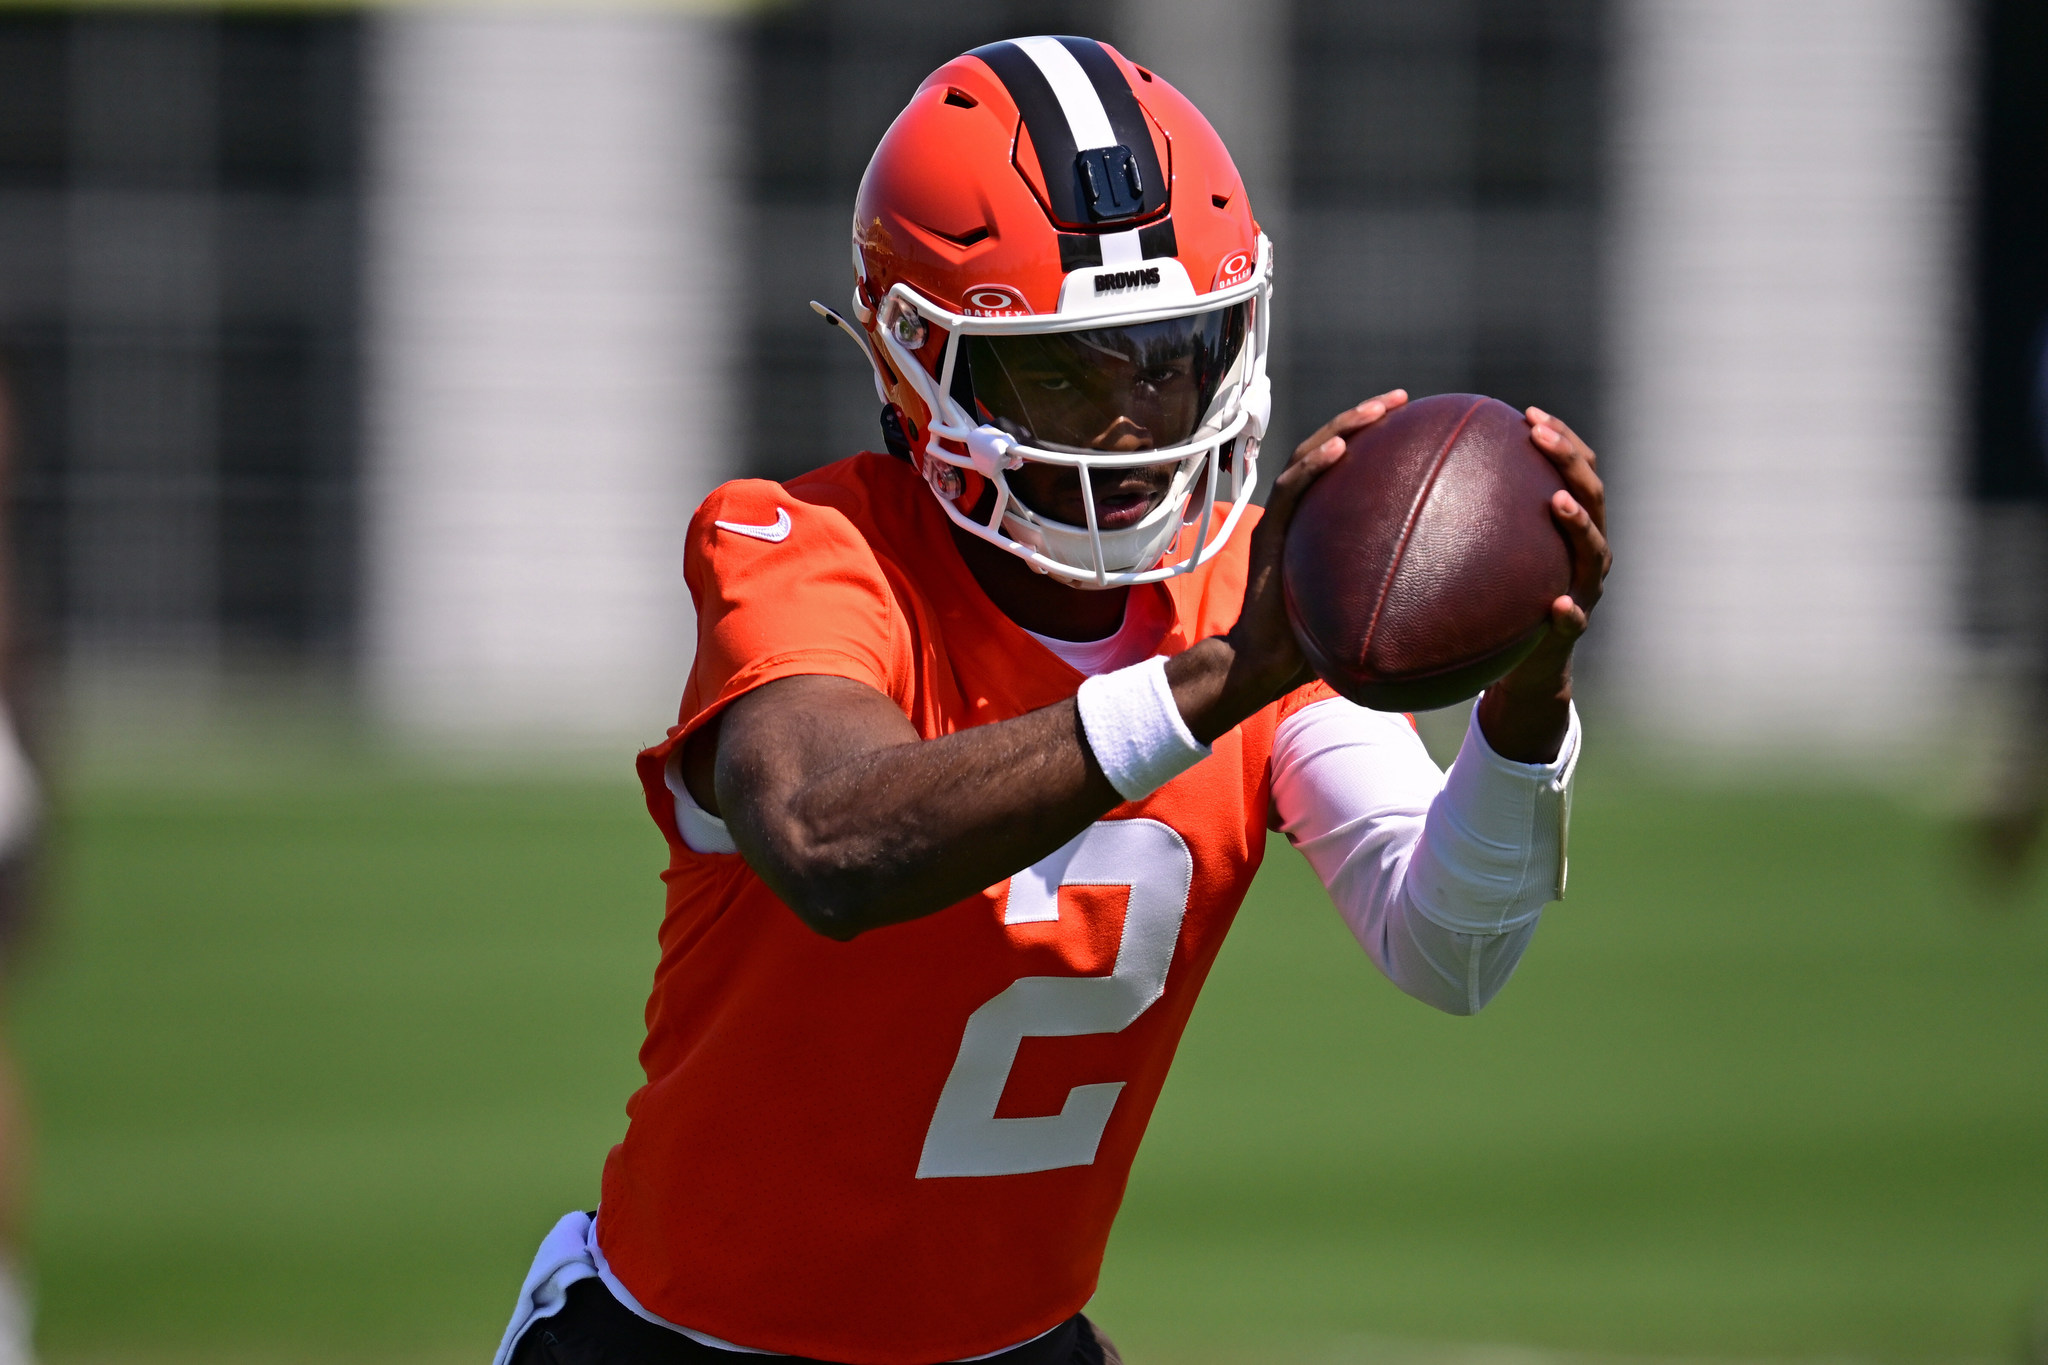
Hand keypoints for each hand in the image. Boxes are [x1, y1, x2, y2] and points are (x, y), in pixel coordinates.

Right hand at [1169, 391, 1409, 740]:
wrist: (1267, 662)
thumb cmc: (1318, 641)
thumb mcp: (1368, 600)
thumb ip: (1397, 578)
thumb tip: (1461, 580)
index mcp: (1322, 519)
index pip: (1348, 464)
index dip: (1378, 436)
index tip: (1417, 419)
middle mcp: (1301, 510)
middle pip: (1330, 445)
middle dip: (1365, 415)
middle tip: (1402, 399)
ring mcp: (1282, 518)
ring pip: (1309, 455)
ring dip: (1343, 427)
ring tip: (1376, 411)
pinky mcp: (1268, 532)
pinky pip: (1291, 488)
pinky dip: (1315, 464)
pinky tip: (1342, 448)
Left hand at [1476, 407, 1609, 761]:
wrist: (1526, 668)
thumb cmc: (1498, 603)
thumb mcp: (1484, 558)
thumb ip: (1466, 523)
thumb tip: (1407, 480)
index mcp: (1567, 525)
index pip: (1574, 469)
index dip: (1559, 437)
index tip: (1527, 414)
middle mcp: (1585, 551)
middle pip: (1592, 495)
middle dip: (1568, 461)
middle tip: (1539, 436)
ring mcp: (1586, 588)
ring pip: (1593, 551)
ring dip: (1578, 525)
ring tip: (1557, 502)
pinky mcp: (1574, 630)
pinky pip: (1574, 619)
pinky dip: (1569, 611)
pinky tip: (1557, 604)